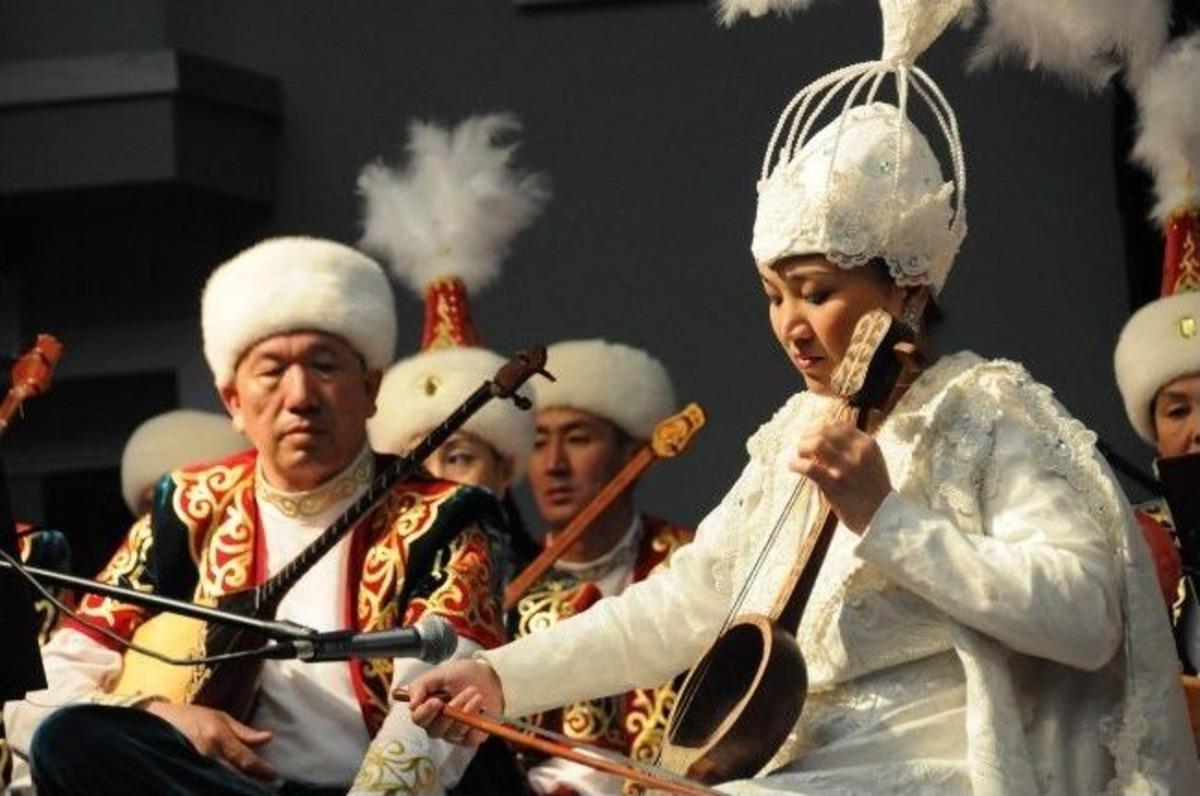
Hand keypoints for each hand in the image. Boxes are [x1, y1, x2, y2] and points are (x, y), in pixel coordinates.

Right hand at [143, 700, 275, 781]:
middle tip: (263, 788)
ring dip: (233, 785)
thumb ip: (243, 731)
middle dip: (248, 783)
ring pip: (219, 782)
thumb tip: (269, 738)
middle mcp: (204, 754)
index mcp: (216, 737)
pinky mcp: (180, 776)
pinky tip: (222, 784)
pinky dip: (215, 784)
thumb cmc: (188, 716)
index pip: (245, 760)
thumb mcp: (218, 717)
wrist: (151, 720)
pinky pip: (202, 783)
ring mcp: (191, 766)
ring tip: (244, 786)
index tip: (274, 776)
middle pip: (234, 777)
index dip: (262, 771)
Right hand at [408, 659, 502, 746]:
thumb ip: (421, 685)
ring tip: (477, 695)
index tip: (436, 701)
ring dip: (466, 713)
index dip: (425, 712)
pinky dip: (475, 724)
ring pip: (453, 732)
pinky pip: (468, 739)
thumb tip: (412, 704)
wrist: (488, 676)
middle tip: (466, 692)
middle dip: (451, 711)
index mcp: (427, 709)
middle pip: (435, 730)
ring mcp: (454, 733)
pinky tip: (482, 708)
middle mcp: (438, 724)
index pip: (418, 719)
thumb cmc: (461, 674)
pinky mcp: (470, 738)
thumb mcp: (440, 673)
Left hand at [790, 421, 891, 532]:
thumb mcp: (872, 461)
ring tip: (799, 456)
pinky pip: (809, 467)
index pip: (839, 425)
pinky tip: (793, 466)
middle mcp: (858, 452)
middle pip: (824, 431)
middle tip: (802, 446)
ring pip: (815, 444)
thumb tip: (823, 439)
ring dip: (802, 448)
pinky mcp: (834, 484)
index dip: (821, 427)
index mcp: (868, 444)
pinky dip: (796, 464)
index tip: (812, 435)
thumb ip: (854, 449)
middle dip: (808, 436)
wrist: (882, 517)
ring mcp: (846, 468)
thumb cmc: (874, 490)